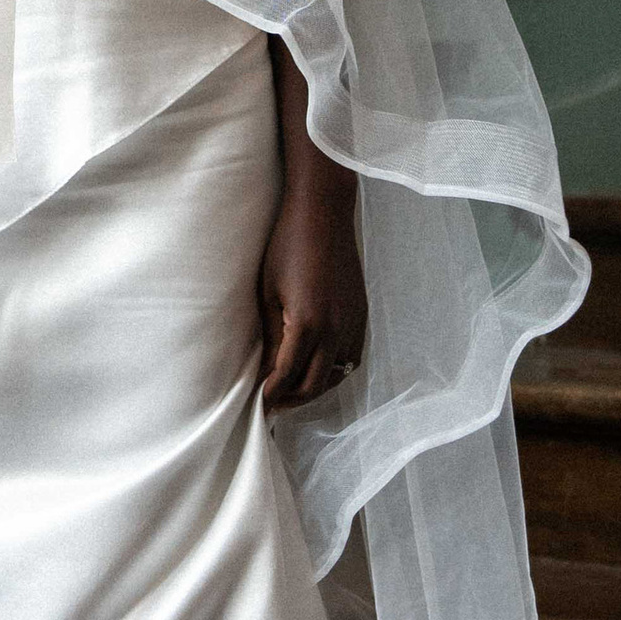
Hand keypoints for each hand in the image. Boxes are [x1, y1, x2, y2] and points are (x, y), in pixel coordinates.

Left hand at [257, 186, 367, 413]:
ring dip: (315, 388)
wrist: (324, 213)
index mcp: (307, 324)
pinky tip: (318, 368)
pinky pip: (352, 357)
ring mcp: (353, 323)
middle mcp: (336, 329)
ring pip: (338, 375)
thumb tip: (264, 370)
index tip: (257, 406)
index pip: (287, 376)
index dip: (270, 395)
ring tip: (292, 391)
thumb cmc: (287, 246)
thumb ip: (269, 336)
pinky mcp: (362, 314)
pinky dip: (335, 371)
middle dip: (292, 400)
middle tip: (272, 405)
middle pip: (315, 384)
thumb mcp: (268, 292)